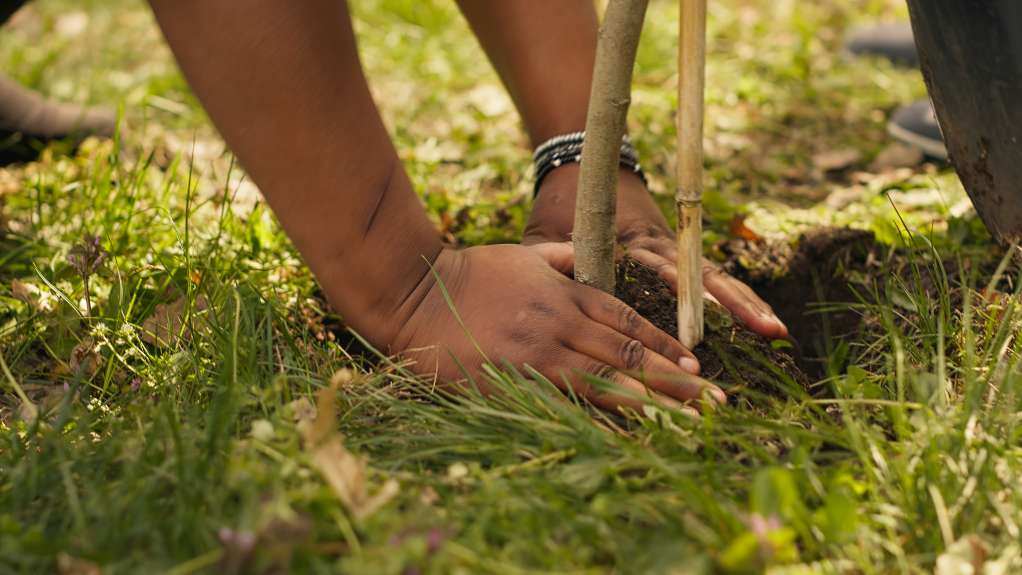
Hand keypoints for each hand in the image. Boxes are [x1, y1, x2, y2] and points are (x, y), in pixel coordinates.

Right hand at [388, 243, 724, 413]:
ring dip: (652, 402)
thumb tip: (589, 258)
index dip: (666, 345)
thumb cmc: (470, 271)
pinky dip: (600, 416)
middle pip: (628, 356)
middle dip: (676, 380)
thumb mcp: (523, 254)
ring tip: (687, 420)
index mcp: (565, 293)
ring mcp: (538, 355)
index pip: (628, 323)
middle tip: (715, 401)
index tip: (696, 365)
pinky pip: (565, 403)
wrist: (417, 294)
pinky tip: (628, 430)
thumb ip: (561, 256)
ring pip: (607, 383)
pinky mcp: (513, 383)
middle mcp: (560, 324)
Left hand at [522, 164, 787, 339]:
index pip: (661, 270)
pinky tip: (765, 322)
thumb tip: (546, 304)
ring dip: (746, 303)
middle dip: (733, 305)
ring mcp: (674, 247)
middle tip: (765, 331)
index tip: (702, 328)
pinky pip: (714, 277)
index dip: (684, 298)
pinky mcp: (680, 253)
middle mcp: (658, 243)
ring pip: (715, 277)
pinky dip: (740, 297)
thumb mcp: (545, 238)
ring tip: (777, 332)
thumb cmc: (559, 209)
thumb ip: (549, 267)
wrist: (586, 164)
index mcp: (626, 241)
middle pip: (701, 275)